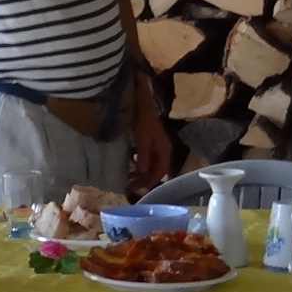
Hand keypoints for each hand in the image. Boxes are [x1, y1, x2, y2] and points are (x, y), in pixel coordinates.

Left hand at [127, 73, 170, 194]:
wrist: (141, 101)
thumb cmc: (143, 119)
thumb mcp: (142, 139)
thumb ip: (143, 156)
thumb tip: (142, 173)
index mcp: (164, 150)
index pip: (160, 172)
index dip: (149, 181)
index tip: (137, 189)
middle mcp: (162, 150)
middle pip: (155, 170)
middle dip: (143, 179)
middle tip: (129, 187)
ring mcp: (155, 146)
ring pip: (149, 165)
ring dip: (140, 173)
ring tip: (127, 179)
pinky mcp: (147, 142)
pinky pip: (143, 158)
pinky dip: (136, 164)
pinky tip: (128, 166)